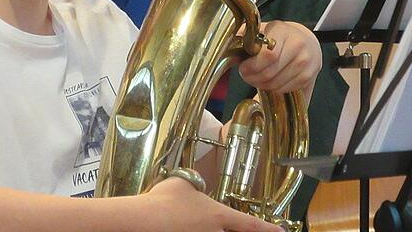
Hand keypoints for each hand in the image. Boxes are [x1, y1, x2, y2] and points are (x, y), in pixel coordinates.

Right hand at [141, 177, 282, 231]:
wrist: (142, 221)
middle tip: (239, 228)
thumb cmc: (161, 202)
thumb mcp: (181, 184)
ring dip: (212, 230)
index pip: (251, 225)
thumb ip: (194, 186)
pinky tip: (184, 228)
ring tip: (195, 223)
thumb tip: (194, 187)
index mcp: (219, 216)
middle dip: (238, 231)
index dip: (269, 229)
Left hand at [238, 20, 321, 96]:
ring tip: (258, 78)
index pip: (268, 55)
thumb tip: (227, 54)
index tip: (243, 68)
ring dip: (262, 85)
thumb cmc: (277, 37)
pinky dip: (274, 89)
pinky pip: (284, 89)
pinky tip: (271, 81)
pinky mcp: (309, 76)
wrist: (306, 41)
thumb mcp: (260, 31)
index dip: (252, 66)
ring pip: (276, 84)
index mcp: (282, 31)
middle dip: (253, 78)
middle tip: (247, 75)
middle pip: (270, 73)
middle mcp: (298, 45)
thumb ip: (243, 39)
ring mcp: (306, 61)